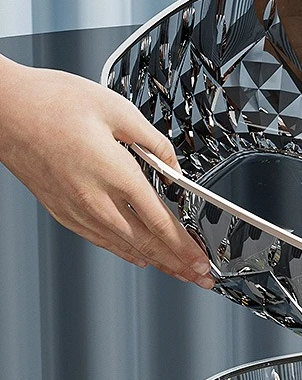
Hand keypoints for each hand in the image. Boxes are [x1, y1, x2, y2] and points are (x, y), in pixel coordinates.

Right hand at [0, 57, 213, 286]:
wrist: (1, 107)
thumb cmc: (51, 101)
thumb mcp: (116, 108)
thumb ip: (154, 141)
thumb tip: (173, 166)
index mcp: (115, 173)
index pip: (160, 222)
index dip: (185, 246)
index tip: (202, 261)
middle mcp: (95, 199)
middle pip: (147, 242)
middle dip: (179, 264)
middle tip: (202, 278)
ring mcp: (76, 208)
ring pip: (125, 246)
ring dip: (157, 262)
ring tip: (179, 273)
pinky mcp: (62, 210)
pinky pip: (101, 239)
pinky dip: (125, 251)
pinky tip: (140, 257)